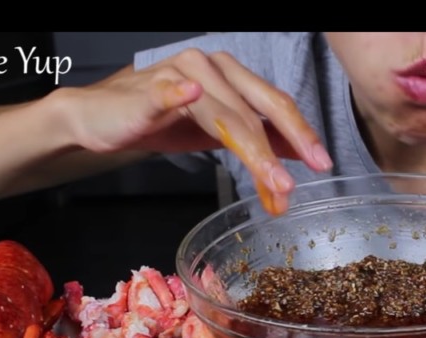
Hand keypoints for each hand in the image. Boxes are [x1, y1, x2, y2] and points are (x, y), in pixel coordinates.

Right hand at [62, 49, 332, 213]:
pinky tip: (191, 98)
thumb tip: (297, 153)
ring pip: (223, 114)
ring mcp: (179, 75)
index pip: (273, 104)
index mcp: (231, 76)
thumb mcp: (217, 132)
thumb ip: (255, 138)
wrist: (103, 118)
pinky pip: (166, 93)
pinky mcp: (149, 90)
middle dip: (283, 147)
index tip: (322, 163)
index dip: (300, 133)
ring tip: (271, 182)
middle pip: (255, 108)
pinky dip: (178, 96)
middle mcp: (210, 68)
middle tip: (299, 182)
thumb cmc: (161, 121)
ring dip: (252, 150)